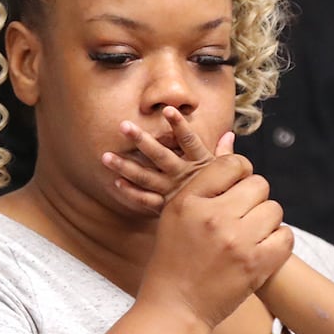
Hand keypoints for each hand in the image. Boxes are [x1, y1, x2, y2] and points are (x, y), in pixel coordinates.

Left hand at [102, 107, 231, 213]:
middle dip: (141, 140)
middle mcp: (183, 175)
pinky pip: (146, 200)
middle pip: (160, 155)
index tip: (167, 110)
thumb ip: (225, 154)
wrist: (222, 223)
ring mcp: (172, 191)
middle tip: (123, 126)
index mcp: (200, 163)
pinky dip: (131, 192)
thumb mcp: (227, 173)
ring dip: (125, 166)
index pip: (188, 140)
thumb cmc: (225, 193)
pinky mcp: (166, 206)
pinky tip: (116, 183)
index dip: (178, 126)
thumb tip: (229, 135)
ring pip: (146, 177)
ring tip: (105, 157)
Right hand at [139, 152, 292, 328]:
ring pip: (274, 210)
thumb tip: (231, 135)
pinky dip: (277, 241)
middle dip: (253, 198)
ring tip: (248, 234)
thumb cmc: (174, 256)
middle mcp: (214, 217)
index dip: (240, 173)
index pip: (233, 165)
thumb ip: (206, 177)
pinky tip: (260, 247)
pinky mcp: (256, 266)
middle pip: (259, 185)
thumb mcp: (178, 212)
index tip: (234, 188)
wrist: (176, 306)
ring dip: (266, 220)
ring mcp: (237, 242)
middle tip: (241, 215)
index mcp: (190, 201)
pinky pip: (285, 237)